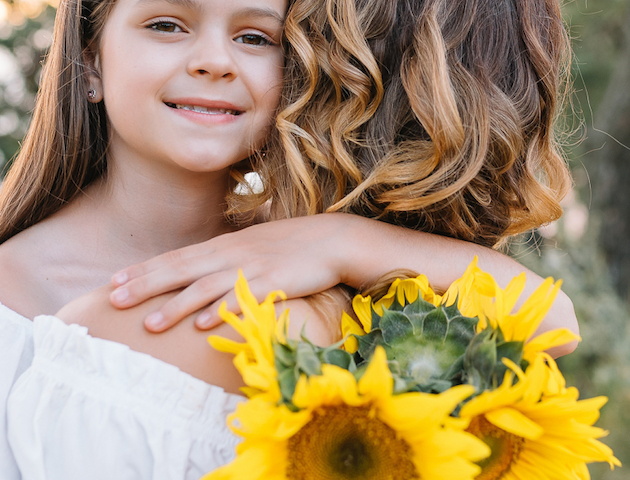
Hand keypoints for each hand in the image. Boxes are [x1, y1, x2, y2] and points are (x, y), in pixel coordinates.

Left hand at [109, 214, 354, 331]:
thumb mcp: (254, 245)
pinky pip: (242, 299)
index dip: (146, 269)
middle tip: (113, 300)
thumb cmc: (293, 244)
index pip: (177, 256)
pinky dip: (220, 312)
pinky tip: (201, 326)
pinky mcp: (274, 282)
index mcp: (225, 244)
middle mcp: (232, 254)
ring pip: (205, 288)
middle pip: (182, 270)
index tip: (115, 280)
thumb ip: (228, 256)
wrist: (332, 238)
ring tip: (148, 324)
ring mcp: (252, 267)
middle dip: (146, 285)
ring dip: (175, 306)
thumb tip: (204, 270)